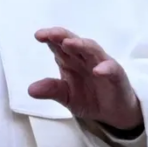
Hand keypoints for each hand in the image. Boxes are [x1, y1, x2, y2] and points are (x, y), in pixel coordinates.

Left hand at [27, 27, 142, 131]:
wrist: (113, 112)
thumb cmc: (89, 97)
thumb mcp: (66, 96)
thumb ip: (51, 90)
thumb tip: (30, 90)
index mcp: (70, 60)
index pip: (59, 44)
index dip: (50, 37)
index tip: (38, 35)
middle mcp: (85, 58)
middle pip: (74, 42)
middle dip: (62, 35)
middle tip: (50, 34)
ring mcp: (102, 65)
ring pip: (92, 49)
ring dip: (81, 45)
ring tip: (69, 43)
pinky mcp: (117, 76)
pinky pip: (112, 69)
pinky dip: (105, 68)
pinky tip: (98, 70)